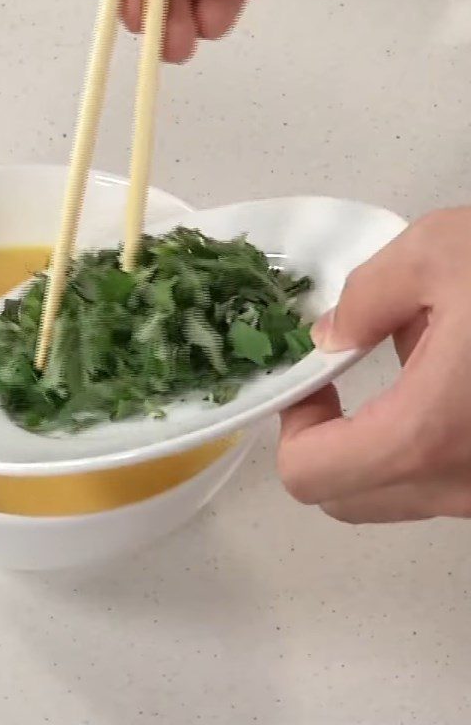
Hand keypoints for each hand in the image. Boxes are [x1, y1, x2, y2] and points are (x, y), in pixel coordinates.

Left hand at [278, 208, 470, 523]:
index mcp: (429, 435)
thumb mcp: (442, 251)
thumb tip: (334, 337)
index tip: (320, 376)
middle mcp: (465, 487)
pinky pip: (449, 482)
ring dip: (379, 440)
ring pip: (399, 494)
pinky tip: (466, 377)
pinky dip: (430, 442)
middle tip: (346, 377)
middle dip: (328, 441)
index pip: (310, 476)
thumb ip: (367, 296)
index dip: (295, 423)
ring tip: (423, 362)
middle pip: (346, 497)